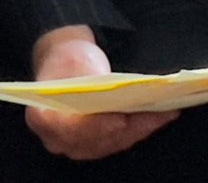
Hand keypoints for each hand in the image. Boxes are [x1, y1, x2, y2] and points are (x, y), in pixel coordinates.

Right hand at [25, 27, 177, 160]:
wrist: (65, 65)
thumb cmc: (69, 61)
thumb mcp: (74, 61)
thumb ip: (88, 79)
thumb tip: (111, 89)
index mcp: (43, 117)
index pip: (71, 128)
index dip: (96, 125)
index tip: (119, 118)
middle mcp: (58, 140)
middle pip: (98, 139)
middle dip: (129, 127)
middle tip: (153, 114)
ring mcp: (78, 146)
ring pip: (115, 142)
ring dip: (142, 127)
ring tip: (164, 112)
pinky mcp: (97, 145)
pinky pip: (122, 140)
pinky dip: (142, 128)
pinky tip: (162, 115)